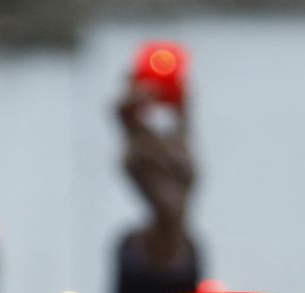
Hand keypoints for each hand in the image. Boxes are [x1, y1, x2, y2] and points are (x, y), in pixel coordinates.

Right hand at [117, 85, 194, 268]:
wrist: (180, 212)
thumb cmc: (181, 178)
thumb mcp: (185, 139)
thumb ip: (183, 112)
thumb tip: (188, 80)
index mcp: (138, 132)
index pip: (125, 98)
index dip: (130, 79)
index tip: (148, 69)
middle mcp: (127, 142)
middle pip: (116, 107)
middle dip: (134, 96)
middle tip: (156, 92)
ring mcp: (124, 156)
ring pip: (146, 134)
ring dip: (170, 145)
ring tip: (183, 163)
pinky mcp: (129, 172)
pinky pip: (152, 154)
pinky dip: (170, 160)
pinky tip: (175, 176)